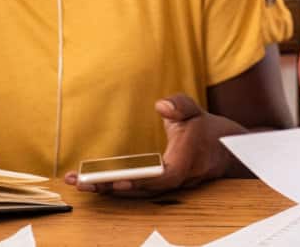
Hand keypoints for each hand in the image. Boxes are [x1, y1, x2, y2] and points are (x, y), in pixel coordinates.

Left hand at [65, 94, 243, 196]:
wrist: (221, 150)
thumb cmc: (203, 128)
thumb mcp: (195, 110)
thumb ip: (180, 105)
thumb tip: (161, 105)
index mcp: (184, 162)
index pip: (162, 177)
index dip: (141, 180)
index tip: (118, 180)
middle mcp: (174, 180)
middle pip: (141, 190)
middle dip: (110, 187)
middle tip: (80, 182)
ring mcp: (166, 186)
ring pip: (135, 194)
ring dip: (106, 190)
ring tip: (78, 183)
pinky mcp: (157, 187)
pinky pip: (135, 192)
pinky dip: (113, 189)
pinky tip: (92, 184)